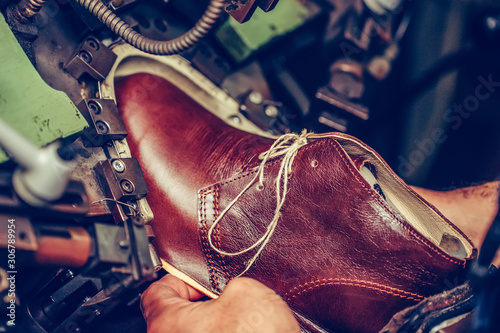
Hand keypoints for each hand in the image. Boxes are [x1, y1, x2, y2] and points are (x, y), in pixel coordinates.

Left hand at [141, 274, 300, 332]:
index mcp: (167, 323)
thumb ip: (227, 285)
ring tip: (237, 320)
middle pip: (174, 316)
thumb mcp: (245, 289)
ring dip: (212, 326)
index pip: (156, 292)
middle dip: (200, 304)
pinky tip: (241, 332)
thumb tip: (230, 291)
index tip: (196, 280)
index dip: (180, 279)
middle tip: (223, 298)